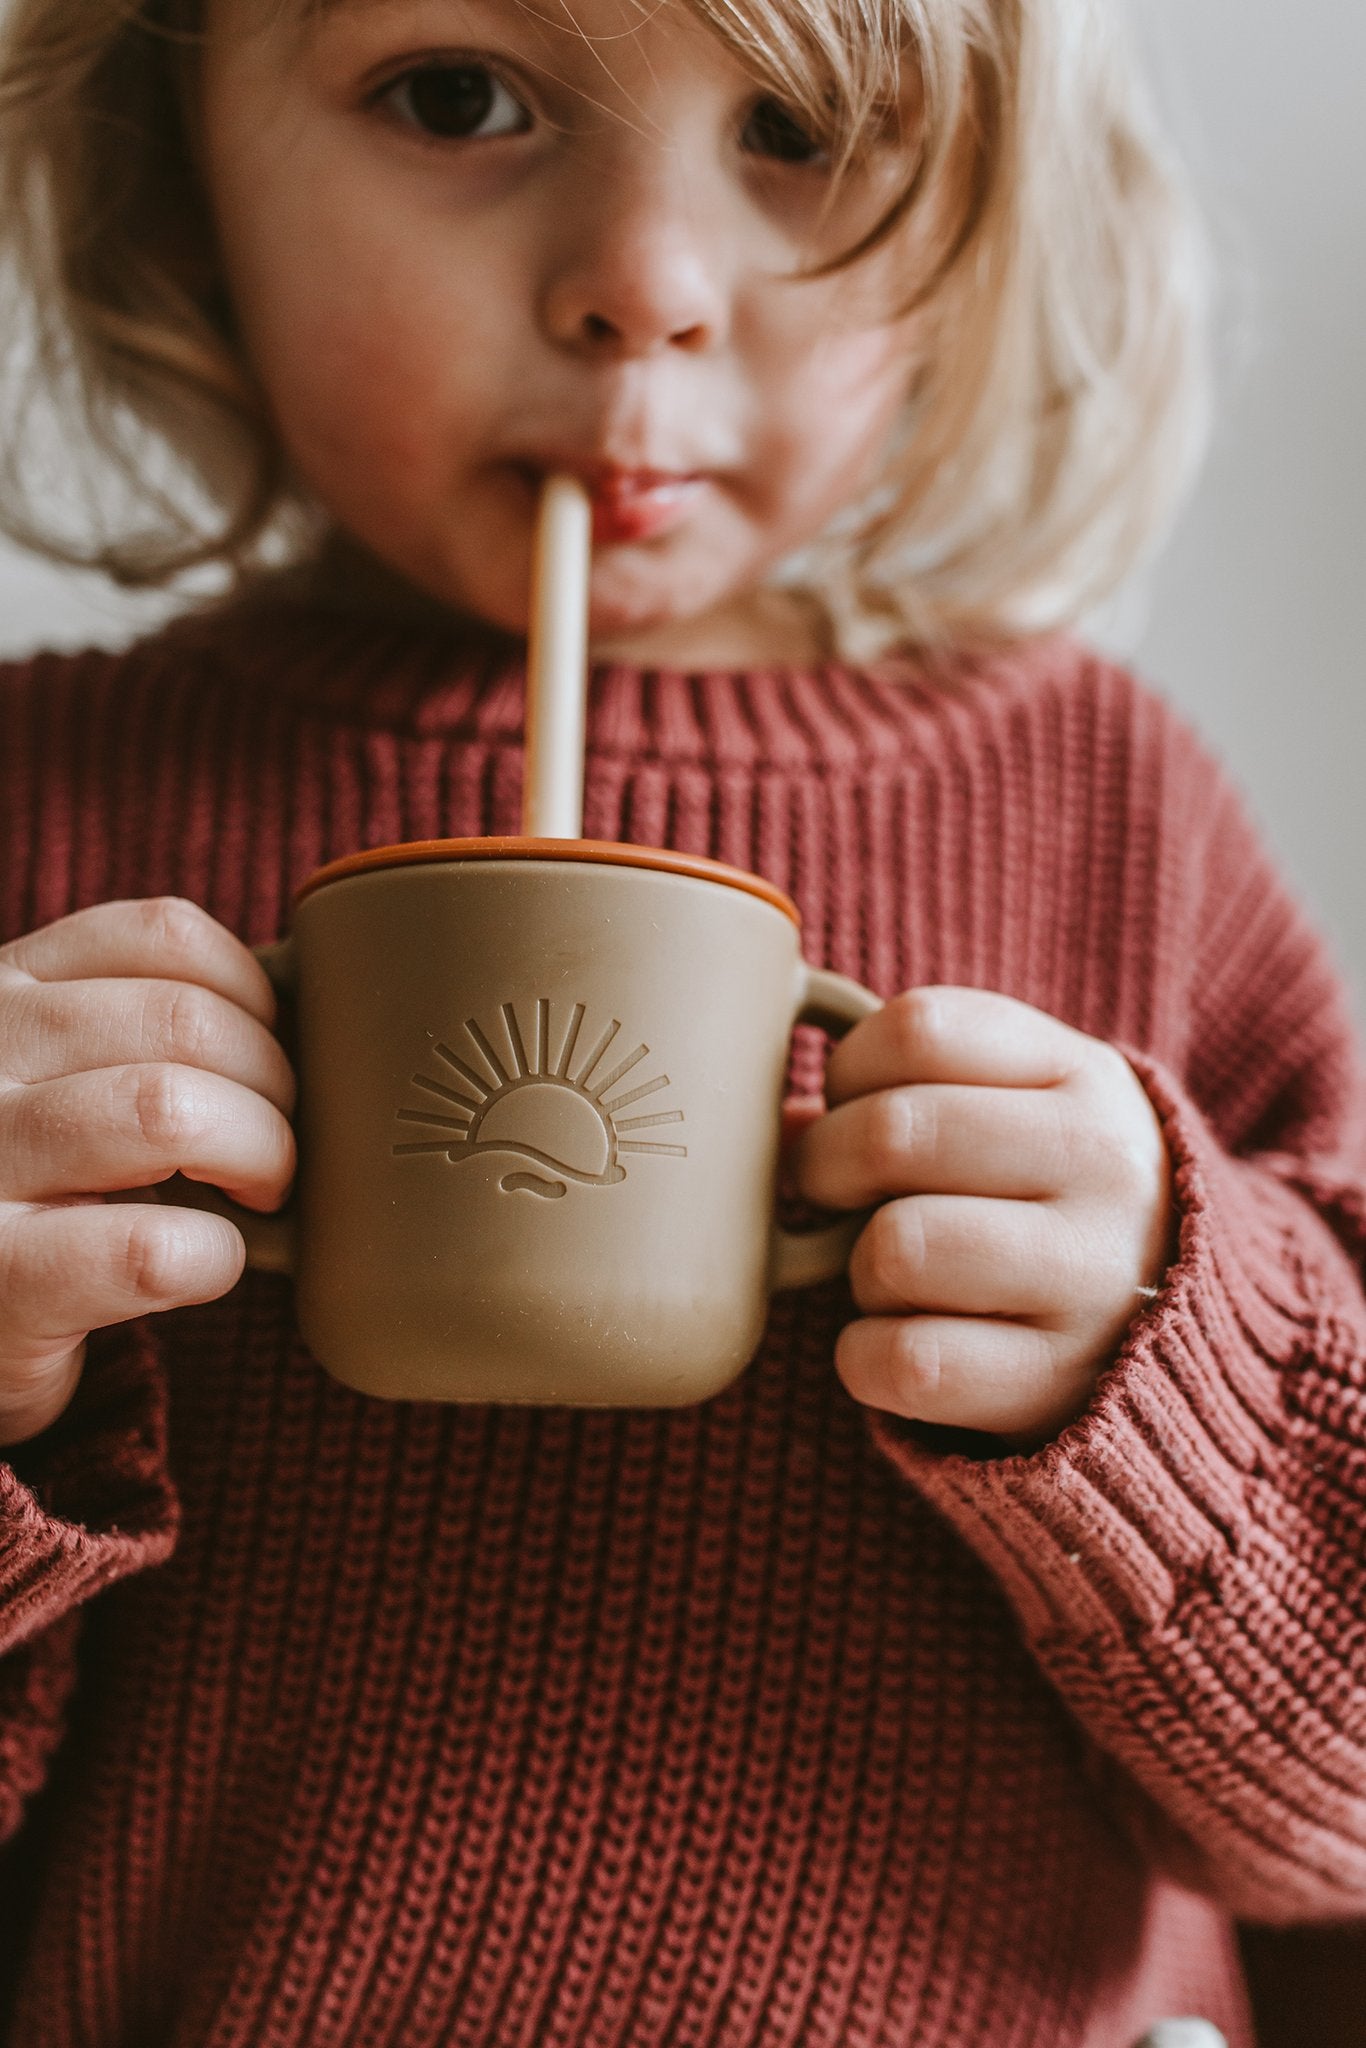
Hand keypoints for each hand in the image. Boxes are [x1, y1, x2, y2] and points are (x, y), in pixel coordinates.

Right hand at [0, 899, 295, 1447]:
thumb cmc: (40, 1193)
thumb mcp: (57, 1076)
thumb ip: (140, 1027)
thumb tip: (307, 999)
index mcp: (2, 994)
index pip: (163, 937)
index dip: (253, 994)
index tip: (269, 1052)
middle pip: (187, 1022)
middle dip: (274, 1086)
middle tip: (278, 1147)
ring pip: (171, 1111)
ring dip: (257, 1155)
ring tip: (258, 1195)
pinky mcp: (1, 1279)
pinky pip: (151, 1248)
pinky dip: (214, 1257)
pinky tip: (206, 1265)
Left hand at [791, 987, 1174, 1442]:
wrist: (1183, 1332)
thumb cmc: (1052, 1195)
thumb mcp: (1025, 1106)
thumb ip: (912, 1085)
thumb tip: (772, 1124)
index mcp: (1084, 1076)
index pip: (917, 1029)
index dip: (849, 1068)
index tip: (854, 1103)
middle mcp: (1102, 1168)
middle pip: (893, 1133)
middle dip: (827, 1166)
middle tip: (835, 1192)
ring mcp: (1091, 1280)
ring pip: (895, 1247)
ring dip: (859, 1267)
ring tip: (892, 1272)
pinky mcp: (1058, 1383)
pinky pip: (904, 1360)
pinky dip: (865, 1356)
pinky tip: (897, 1339)